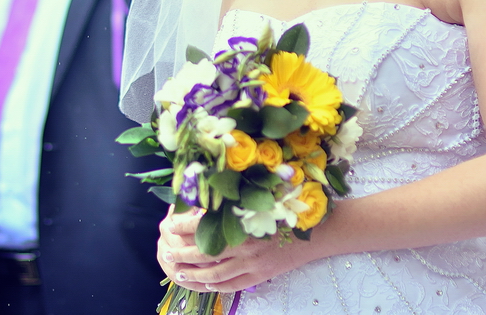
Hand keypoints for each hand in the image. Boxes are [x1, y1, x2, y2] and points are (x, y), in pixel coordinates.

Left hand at [157, 208, 308, 292]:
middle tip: (167, 253)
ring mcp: (253, 264)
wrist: (318, 232)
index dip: (184, 226)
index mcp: (243, 222)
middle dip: (183, 254)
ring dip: (195, 275)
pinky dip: (217, 287)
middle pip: (205, 254)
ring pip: (216, 274)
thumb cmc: (289, 209)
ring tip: (180, 273)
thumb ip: (234, 201)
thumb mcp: (260, 199)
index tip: (170, 224)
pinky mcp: (261, 275)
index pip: (204, 226)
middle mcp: (245, 245)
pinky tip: (206, 285)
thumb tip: (207, 198)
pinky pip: (233, 285)